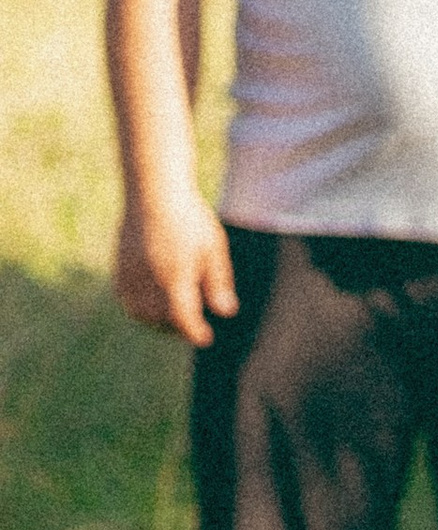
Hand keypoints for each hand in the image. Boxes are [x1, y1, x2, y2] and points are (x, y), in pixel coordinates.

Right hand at [114, 192, 236, 346]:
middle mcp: (148, 278)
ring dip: (157, 321)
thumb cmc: (189, 218)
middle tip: (191, 326)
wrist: (153, 191)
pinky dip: (139, 307)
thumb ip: (218, 282)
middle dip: (177, 328)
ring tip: (173, 317)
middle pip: (160, 319)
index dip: (194, 332)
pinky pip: (126, 298)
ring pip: (140, 312)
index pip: (182, 319)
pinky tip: (153, 302)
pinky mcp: (119, 266)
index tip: (205, 338)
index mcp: (174, 276)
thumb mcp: (213, 248)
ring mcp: (130, 272)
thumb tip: (225, 312)